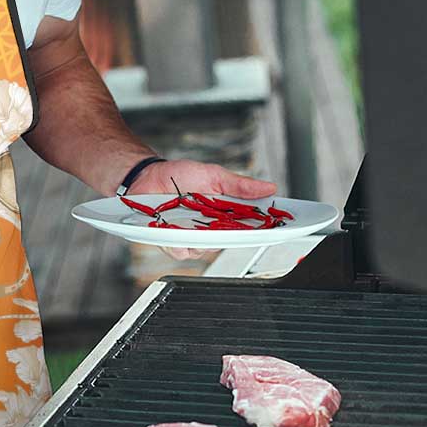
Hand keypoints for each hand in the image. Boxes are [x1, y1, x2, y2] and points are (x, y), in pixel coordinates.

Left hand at [130, 159, 277, 260]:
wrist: (147, 176)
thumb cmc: (179, 176)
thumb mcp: (213, 175)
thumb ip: (239, 185)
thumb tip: (269, 187)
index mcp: (224, 214)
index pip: (250, 226)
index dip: (265, 229)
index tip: (279, 227)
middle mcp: (210, 229)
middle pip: (230, 242)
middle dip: (234, 236)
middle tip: (233, 225)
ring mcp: (191, 237)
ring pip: (205, 250)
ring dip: (202, 238)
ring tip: (196, 222)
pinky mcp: (171, 242)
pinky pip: (180, 250)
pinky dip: (179, 242)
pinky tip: (176, 231)